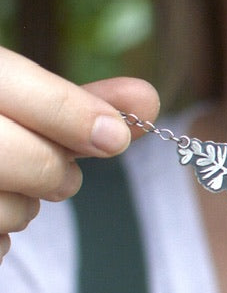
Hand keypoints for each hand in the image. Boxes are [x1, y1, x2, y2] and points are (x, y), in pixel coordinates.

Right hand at [0, 47, 159, 260]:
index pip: (10, 82)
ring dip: (22, 206)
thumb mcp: (10, 103)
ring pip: (9, 210)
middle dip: (54, 170)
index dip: (72, 113)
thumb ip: (71, 103)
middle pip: (23, 156)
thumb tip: (146, 99)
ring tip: (2, 185)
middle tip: (58, 173)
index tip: (116, 137)